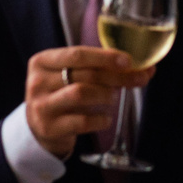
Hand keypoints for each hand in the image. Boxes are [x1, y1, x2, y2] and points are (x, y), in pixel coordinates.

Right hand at [23, 46, 151, 158]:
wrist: (39, 128)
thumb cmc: (62, 94)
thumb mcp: (70, 75)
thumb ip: (98, 67)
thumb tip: (144, 67)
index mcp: (42, 61)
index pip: (77, 54)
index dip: (105, 57)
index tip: (128, 60)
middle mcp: (37, 82)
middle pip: (84, 75)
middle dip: (116, 76)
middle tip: (138, 78)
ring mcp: (42, 106)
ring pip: (81, 94)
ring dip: (105, 94)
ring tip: (112, 97)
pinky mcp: (49, 128)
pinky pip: (83, 121)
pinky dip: (101, 119)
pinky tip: (105, 119)